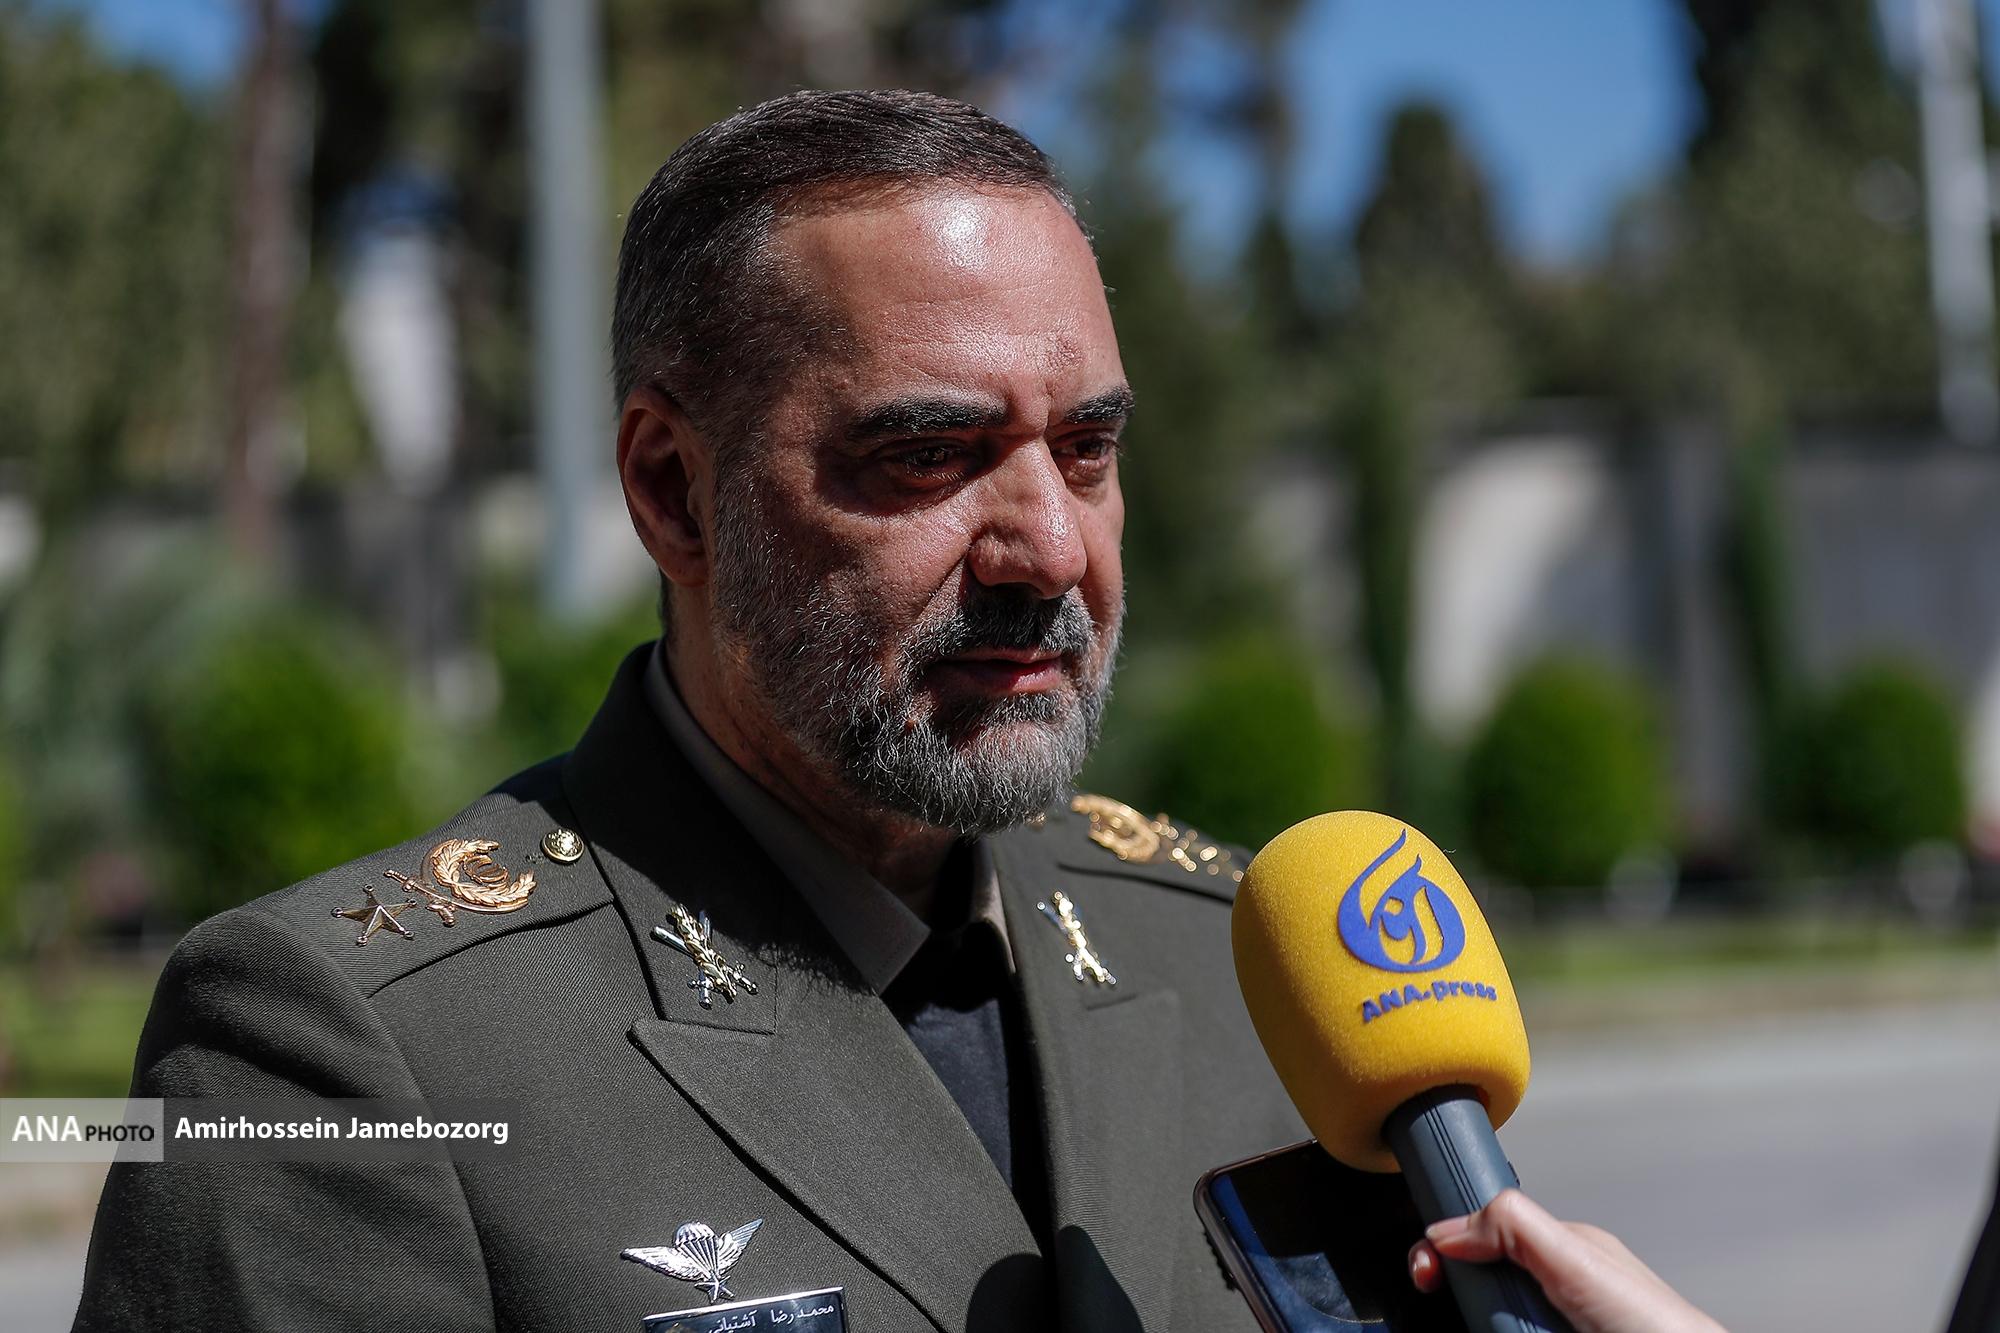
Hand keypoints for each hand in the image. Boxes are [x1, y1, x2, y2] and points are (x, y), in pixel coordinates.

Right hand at [1407, 1189, 1726, 1332]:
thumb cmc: (1657, 1326)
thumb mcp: (1578, 1259)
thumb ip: (1516, 1226)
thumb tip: (1448, 1227)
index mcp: (1557, 1252)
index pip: (1478, 1235)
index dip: (1444, 1251)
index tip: (1426, 1272)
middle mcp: (1551, 1291)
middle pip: (1477, 1288)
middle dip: (1464, 1304)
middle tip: (1472, 1316)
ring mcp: (1548, 1324)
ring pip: (1487, 1322)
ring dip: (1483, 1325)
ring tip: (1506, 1329)